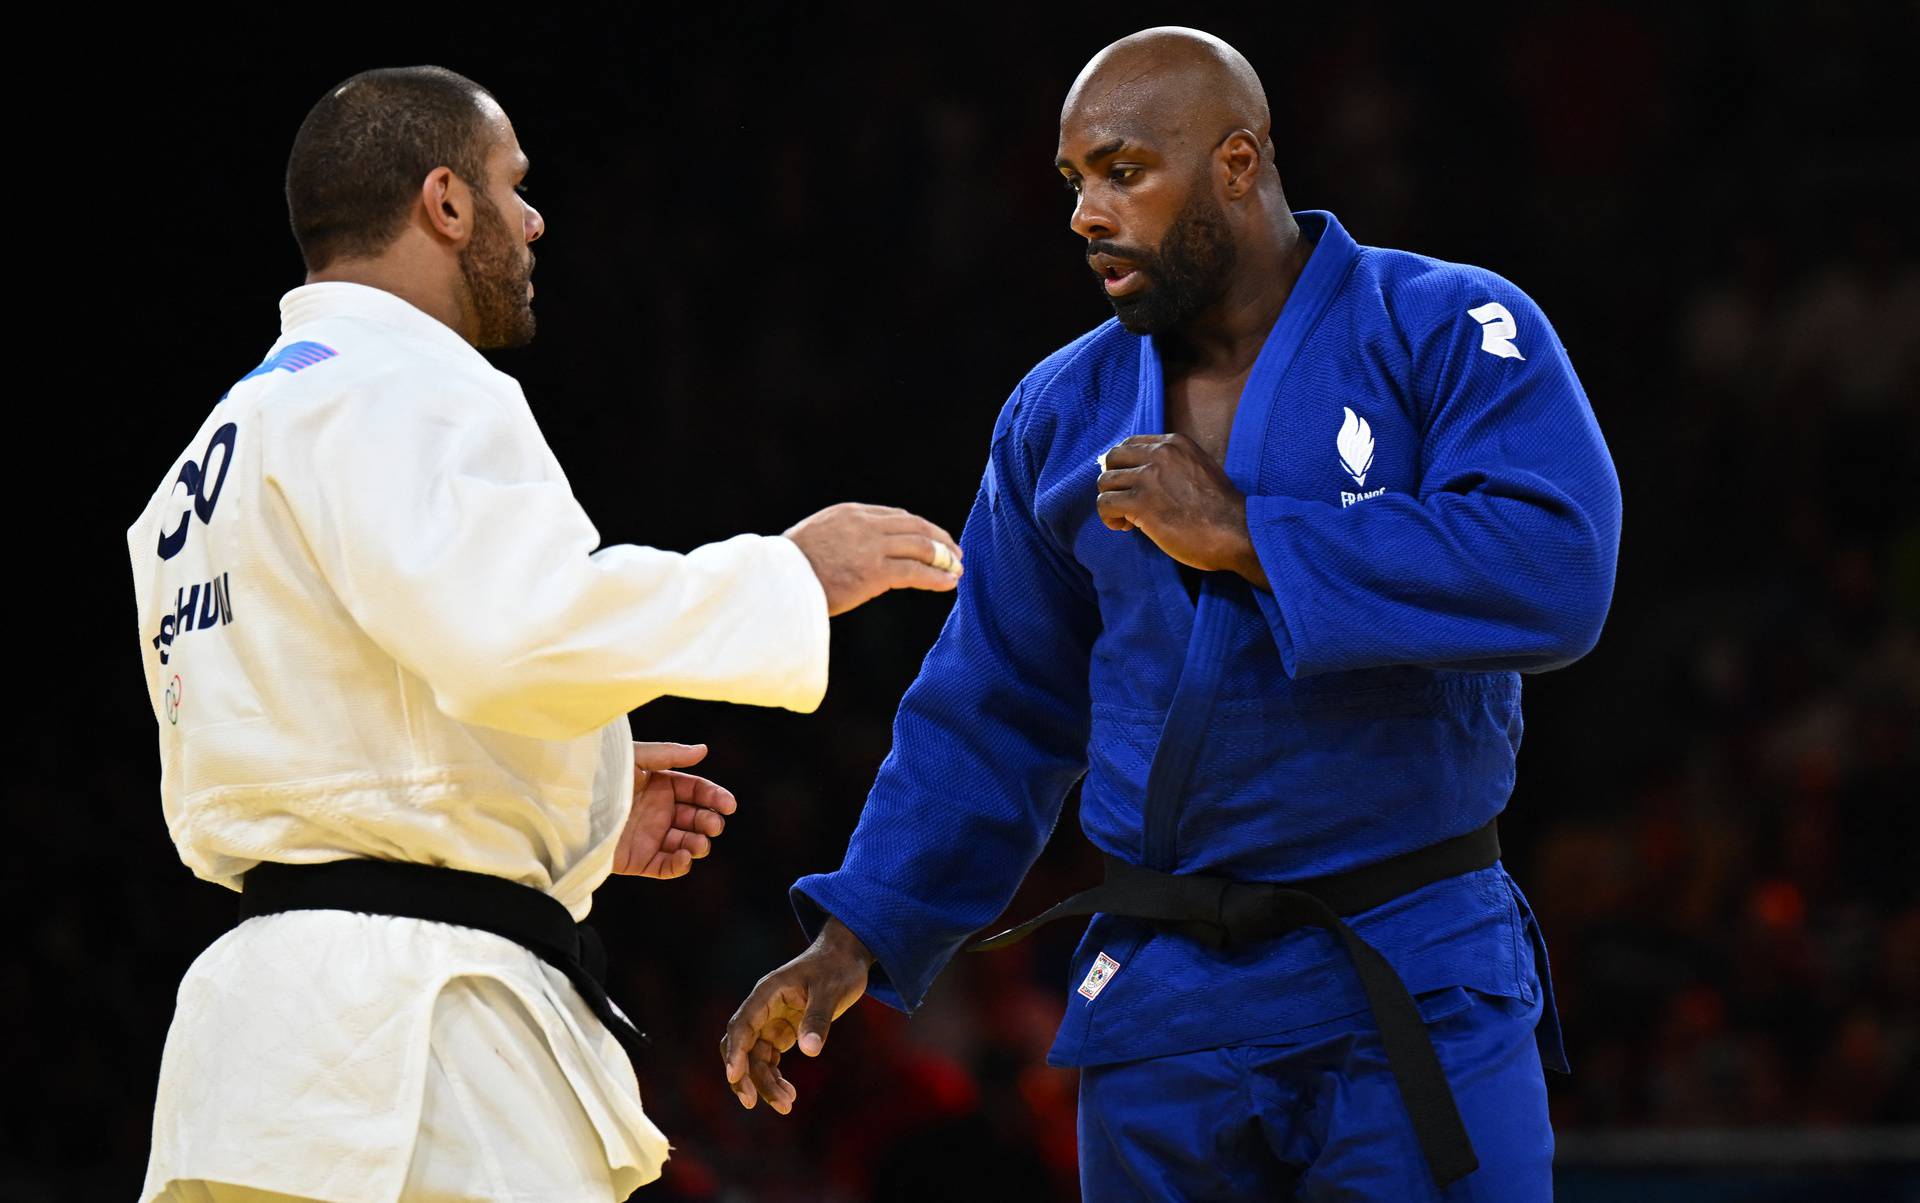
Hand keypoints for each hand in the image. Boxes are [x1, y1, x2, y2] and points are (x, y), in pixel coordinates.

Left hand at [612, 742, 736, 878]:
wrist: (567, 808)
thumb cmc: (600, 777)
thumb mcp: (635, 759)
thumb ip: (669, 755)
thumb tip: (703, 750)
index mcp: (662, 786)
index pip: (697, 791)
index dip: (715, 797)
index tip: (728, 805)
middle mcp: (660, 812)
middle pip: (696, 818)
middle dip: (709, 821)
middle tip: (713, 824)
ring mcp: (651, 837)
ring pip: (686, 843)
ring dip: (698, 844)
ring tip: (699, 843)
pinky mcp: (639, 861)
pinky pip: (666, 867)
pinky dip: (679, 865)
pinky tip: (685, 858)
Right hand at [720, 917, 873, 1112]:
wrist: (846, 956)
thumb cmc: (837, 967)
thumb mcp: (831, 991)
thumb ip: (818, 1019)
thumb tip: (809, 1051)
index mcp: (767, 993)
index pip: (742, 1024)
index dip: (735, 1051)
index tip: (734, 1076)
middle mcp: (763, 1009)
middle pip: (742, 1046)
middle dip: (744, 1075)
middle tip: (753, 1103)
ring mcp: (771, 1021)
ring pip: (755, 1058)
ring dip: (764, 1083)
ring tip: (786, 1105)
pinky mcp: (782, 1031)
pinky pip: (769, 1060)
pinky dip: (775, 1078)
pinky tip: (789, 1095)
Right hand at [783, 503, 962, 615]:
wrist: (777, 581)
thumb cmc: (788, 569)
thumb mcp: (816, 539)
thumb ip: (839, 539)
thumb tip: (852, 554)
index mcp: (850, 513)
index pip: (895, 517)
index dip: (918, 529)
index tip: (931, 540)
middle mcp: (865, 524)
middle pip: (915, 526)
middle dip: (939, 539)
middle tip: (955, 552)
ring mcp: (871, 547)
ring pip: (920, 547)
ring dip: (944, 558)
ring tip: (957, 569)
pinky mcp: (875, 572)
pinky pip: (915, 572)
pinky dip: (936, 577)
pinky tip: (949, 583)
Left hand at [1096, 434, 1269, 587]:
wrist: (1236, 531)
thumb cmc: (1221, 509)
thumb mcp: (1200, 469)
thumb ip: (1173, 466)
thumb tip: (1142, 477)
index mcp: (1174, 443)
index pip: (1130, 444)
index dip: (1124, 466)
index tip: (1132, 486)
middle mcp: (1159, 454)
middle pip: (1112, 458)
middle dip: (1113, 480)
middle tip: (1124, 501)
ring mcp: (1149, 477)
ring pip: (1104, 482)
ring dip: (1110, 502)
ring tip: (1126, 519)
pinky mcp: (1141, 503)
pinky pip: (1105, 504)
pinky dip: (1108, 517)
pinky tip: (1124, 527)